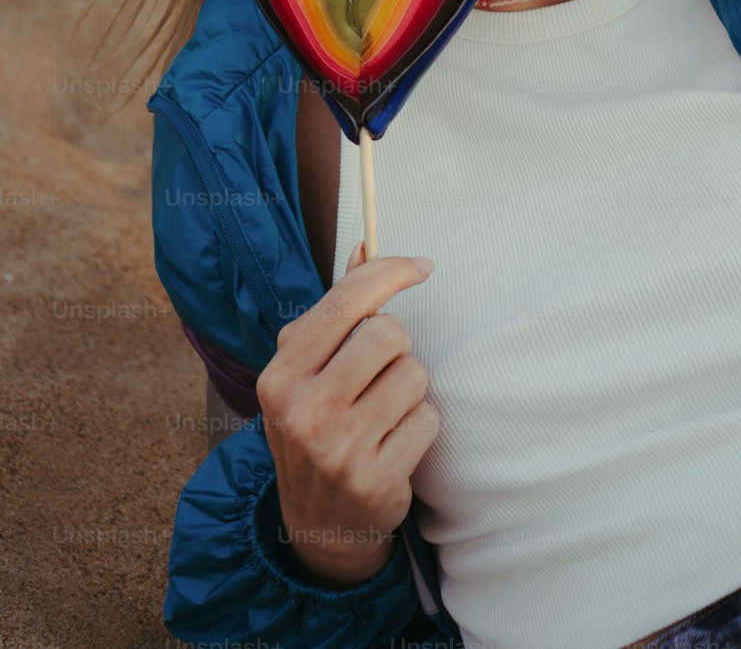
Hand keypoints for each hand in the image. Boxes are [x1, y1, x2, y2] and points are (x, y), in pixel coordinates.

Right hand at [257, 241, 438, 585]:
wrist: (318, 524)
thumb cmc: (317, 426)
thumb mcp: (308, 369)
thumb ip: (337, 310)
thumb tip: (365, 246)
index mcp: (281, 374)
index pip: (345, 302)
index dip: (390, 273)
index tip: (421, 266)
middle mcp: (303, 411)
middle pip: (388, 334)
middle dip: (396, 347)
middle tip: (380, 371)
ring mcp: (337, 450)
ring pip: (414, 376)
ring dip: (410, 389)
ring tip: (384, 412)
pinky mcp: (374, 481)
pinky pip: (428, 421)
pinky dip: (420, 426)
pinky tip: (394, 443)